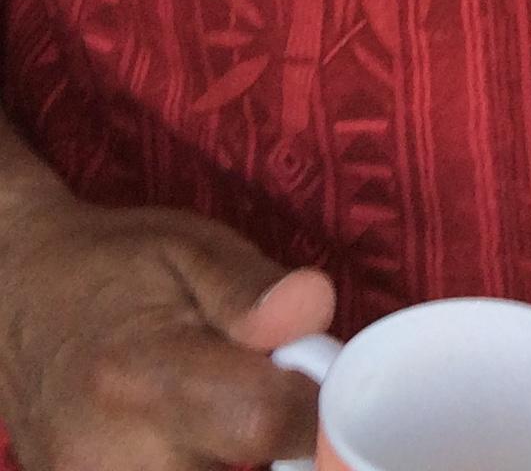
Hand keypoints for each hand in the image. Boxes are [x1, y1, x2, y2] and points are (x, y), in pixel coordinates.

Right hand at [0, 188, 333, 470]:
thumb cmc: (113, 265)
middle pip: (245, 466)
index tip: (332, 377)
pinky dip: (205, 461)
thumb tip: (316, 309)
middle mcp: (114, 455)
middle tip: (274, 380)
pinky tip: (198, 428)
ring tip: (229, 398)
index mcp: (145, 377)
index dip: (319, 406)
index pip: (264, 422)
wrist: (17, 300)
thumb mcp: (190, 247)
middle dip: (282, 430)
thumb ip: (254, 287)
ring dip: (243, 450)